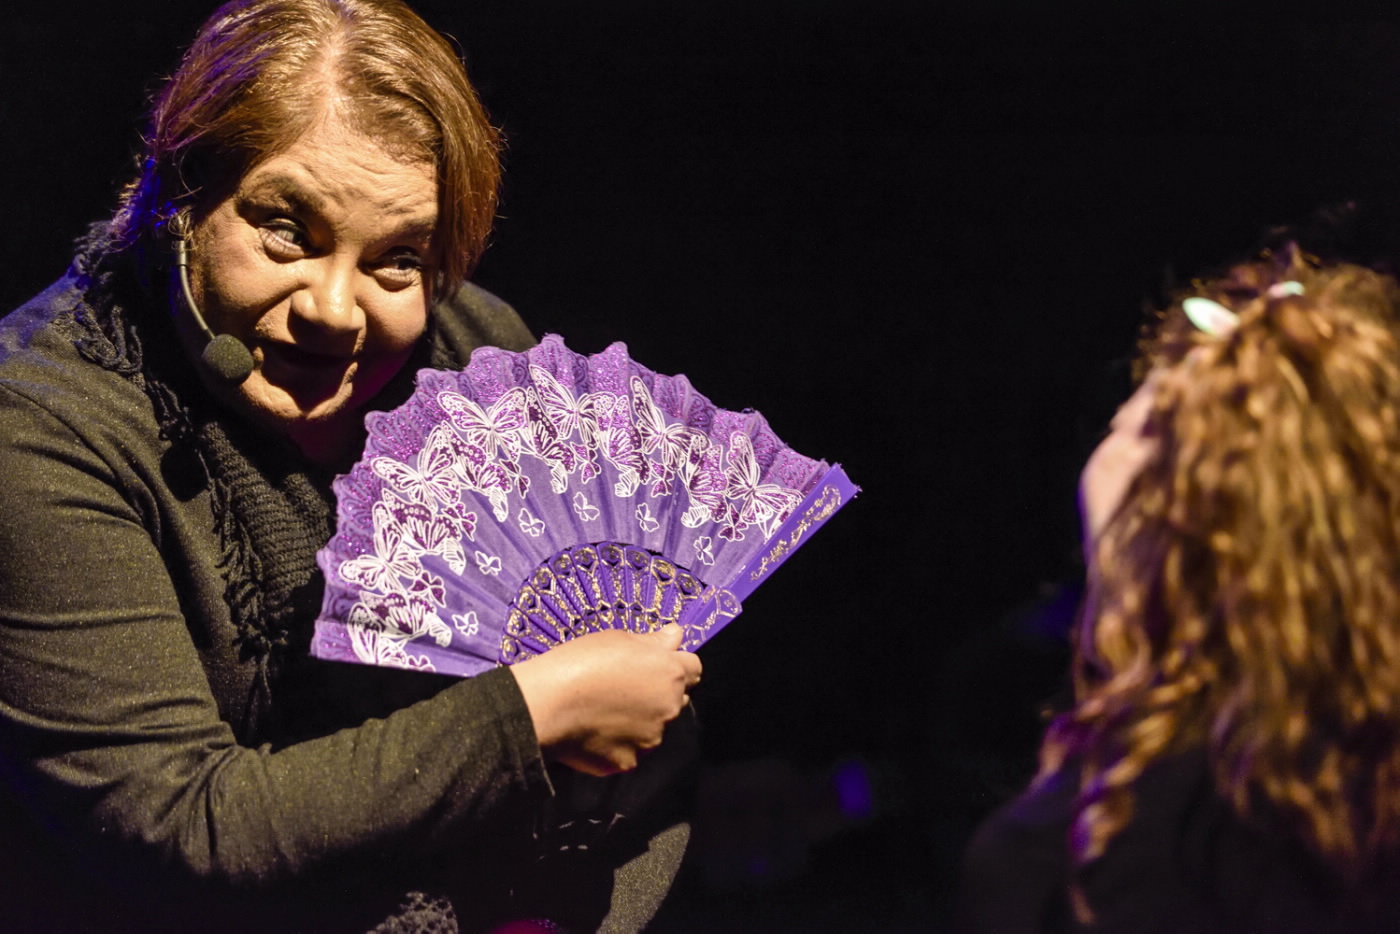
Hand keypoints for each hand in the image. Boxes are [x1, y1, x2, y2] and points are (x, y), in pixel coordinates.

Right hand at [510, 623, 701, 775]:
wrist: (546, 705)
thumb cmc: (580, 663)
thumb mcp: (618, 639)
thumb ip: (654, 641)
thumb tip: (677, 636)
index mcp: (670, 673)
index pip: (693, 668)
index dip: (675, 664)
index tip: (655, 663)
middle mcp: (669, 708)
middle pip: (676, 699)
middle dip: (659, 693)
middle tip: (625, 686)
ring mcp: (650, 739)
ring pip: (654, 727)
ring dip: (640, 720)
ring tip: (605, 709)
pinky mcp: (628, 762)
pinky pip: (631, 750)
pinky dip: (618, 742)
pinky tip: (595, 730)